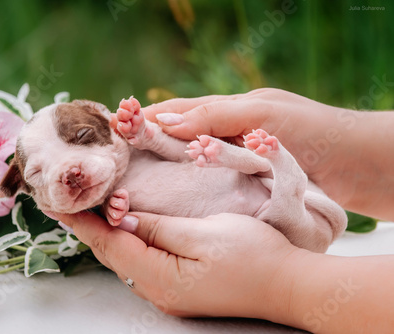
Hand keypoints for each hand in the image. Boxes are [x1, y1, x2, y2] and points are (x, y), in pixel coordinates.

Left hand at [57, 210, 296, 318]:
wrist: (290, 285)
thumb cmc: (253, 256)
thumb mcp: (204, 233)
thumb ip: (158, 227)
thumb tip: (123, 217)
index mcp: (159, 276)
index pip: (108, 244)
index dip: (81, 222)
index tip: (57, 203)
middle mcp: (158, 289)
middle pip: (112, 253)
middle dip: (88, 226)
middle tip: (68, 201)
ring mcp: (169, 291)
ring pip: (125, 258)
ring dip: (106, 233)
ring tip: (89, 209)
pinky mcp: (180, 286)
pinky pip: (142, 261)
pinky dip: (127, 241)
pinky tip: (125, 226)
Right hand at [140, 88, 364, 211]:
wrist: (357, 167)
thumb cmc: (313, 132)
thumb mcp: (261, 114)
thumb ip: (214, 115)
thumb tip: (165, 121)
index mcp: (232, 109)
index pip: (180, 111)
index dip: (150, 118)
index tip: (118, 127)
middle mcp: (230, 133)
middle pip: (180, 136)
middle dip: (149, 142)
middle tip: (118, 155)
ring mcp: (237, 158)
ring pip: (192, 161)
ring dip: (165, 166)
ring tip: (133, 176)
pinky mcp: (246, 183)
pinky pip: (210, 181)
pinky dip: (189, 184)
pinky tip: (171, 193)